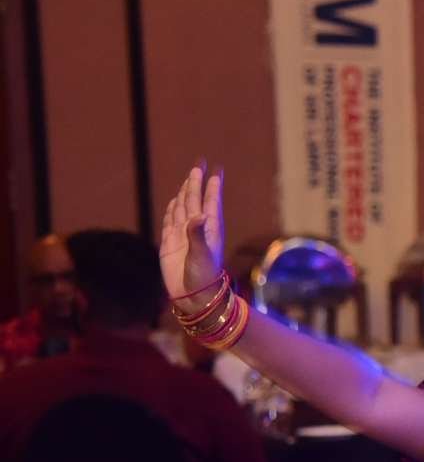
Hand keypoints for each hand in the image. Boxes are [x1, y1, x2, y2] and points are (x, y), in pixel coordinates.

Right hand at [158, 162, 225, 300]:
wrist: (193, 296)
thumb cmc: (204, 277)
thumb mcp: (202, 255)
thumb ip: (198, 234)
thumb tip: (198, 214)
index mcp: (210, 229)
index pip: (211, 202)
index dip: (212, 186)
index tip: (216, 170)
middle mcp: (197, 229)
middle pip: (195, 200)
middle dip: (196, 183)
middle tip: (198, 165)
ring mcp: (183, 236)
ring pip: (183, 208)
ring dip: (185, 193)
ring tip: (189, 179)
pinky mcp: (170, 244)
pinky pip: (170, 221)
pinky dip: (172, 210)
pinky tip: (175, 201)